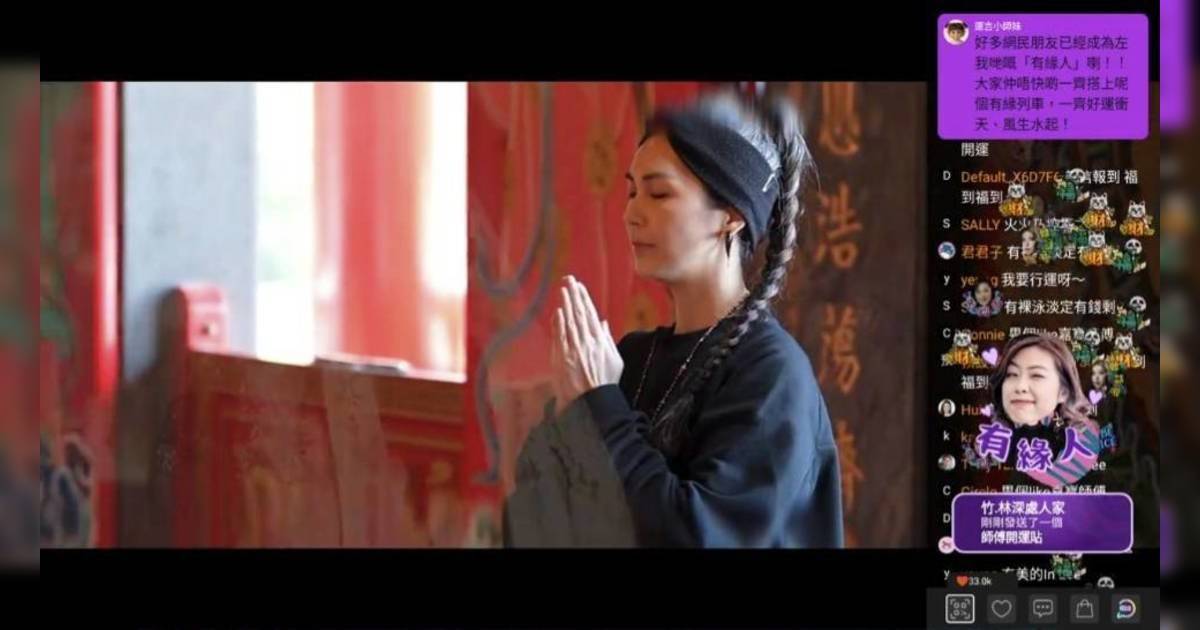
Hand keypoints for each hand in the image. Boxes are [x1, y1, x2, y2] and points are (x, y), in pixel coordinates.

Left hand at [550, 275, 622, 414]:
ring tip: (563, 290)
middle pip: (578, 314)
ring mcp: (572, 350)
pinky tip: (558, 311)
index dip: (584, 299)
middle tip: (568, 280)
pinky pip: (560, 337)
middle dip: (573, 295)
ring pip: (568, 322)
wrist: (591, 402)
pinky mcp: (562, 358)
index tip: (579, 286)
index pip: (590, 314)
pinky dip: (558, 323)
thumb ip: (607, 339)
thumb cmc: (605, 383)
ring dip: (565, 304)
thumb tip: (601, 323)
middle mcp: (586, 343)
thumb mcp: (615, 360)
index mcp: (600, 342)